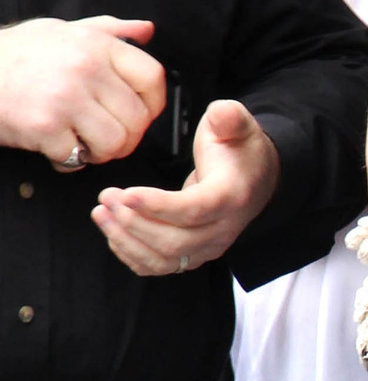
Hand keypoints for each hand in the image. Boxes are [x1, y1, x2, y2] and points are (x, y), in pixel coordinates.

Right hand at [0, 16, 164, 167]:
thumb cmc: (15, 53)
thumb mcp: (64, 30)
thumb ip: (110, 30)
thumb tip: (146, 30)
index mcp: (97, 45)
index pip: (152, 77)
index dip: (154, 103)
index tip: (143, 112)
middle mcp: (86, 69)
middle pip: (138, 118)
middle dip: (128, 136)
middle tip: (108, 136)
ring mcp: (65, 99)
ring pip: (115, 142)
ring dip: (102, 152)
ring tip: (84, 143)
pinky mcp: (43, 127)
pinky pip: (76, 157)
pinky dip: (68, 160)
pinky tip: (55, 147)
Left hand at [92, 99, 279, 275]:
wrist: (254, 178)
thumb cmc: (239, 150)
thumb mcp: (237, 124)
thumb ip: (228, 116)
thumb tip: (221, 114)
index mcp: (232, 196)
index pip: (194, 209)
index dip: (159, 205)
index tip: (127, 192)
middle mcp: (222, 229)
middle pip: (174, 241)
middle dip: (133, 222)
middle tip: (107, 196)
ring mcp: (207, 247)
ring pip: (162, 259)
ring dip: (125, 239)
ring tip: (101, 211)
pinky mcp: (192, 255)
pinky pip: (157, 266)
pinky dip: (129, 253)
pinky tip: (112, 230)